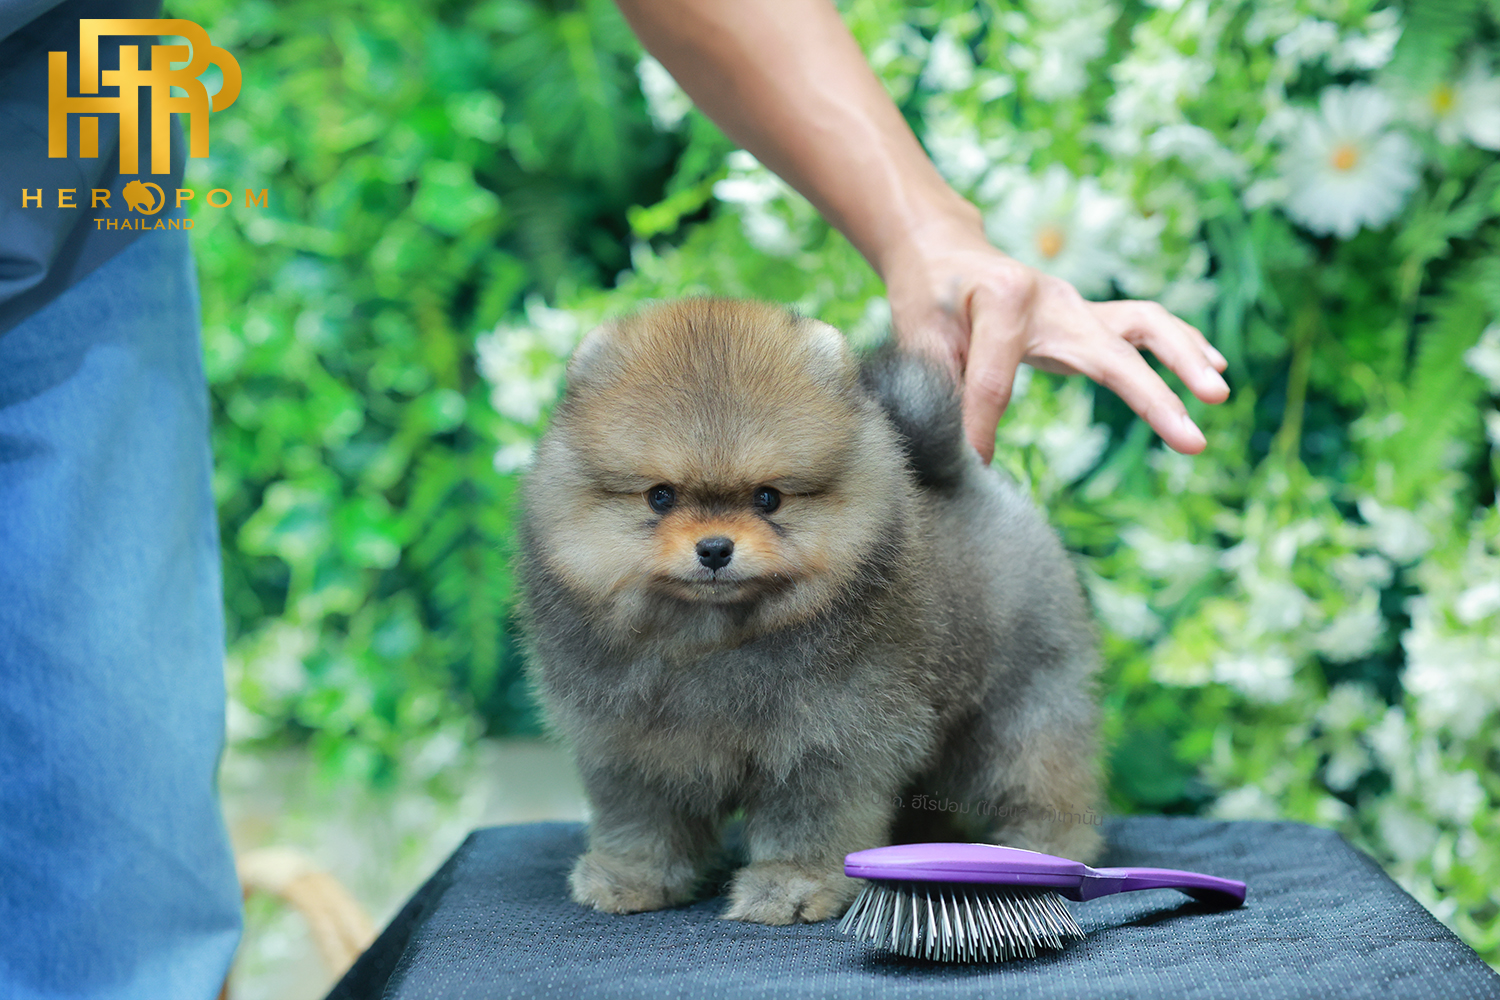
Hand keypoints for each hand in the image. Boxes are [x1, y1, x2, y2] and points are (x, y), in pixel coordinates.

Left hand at [882, 216, 1229, 462]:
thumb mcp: (916, 340)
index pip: (995, 382)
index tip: (975, 464)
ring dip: (1184, 358)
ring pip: (1144, 324)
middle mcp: (1051, 298)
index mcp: (999, 301)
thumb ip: (941, 390)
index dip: (982, 428)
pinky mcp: (1090, 316)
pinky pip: (1145, 326)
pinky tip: (1216, 371)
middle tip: (1191, 439)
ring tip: (1218, 394)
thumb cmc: (927, 298)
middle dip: (1150, 396)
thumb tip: (964, 454)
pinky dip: (1182, 345)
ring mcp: (1077, 305)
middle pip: (1107, 352)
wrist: (942, 252)